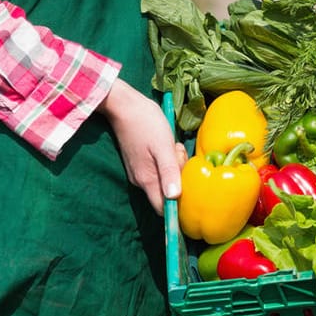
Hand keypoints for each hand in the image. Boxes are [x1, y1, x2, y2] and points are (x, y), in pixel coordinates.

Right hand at [99, 80, 186, 213]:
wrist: (124, 106)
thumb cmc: (146, 123)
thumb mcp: (163, 146)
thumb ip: (169, 172)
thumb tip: (174, 197)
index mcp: (147, 179)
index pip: (163, 208)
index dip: (177, 208)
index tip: (190, 194)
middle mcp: (141, 180)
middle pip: (167, 193)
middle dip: (179, 178)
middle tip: (179, 154)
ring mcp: (139, 171)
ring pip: (164, 179)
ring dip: (174, 166)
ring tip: (173, 146)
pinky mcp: (140, 162)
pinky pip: (159, 169)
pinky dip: (167, 160)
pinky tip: (168, 145)